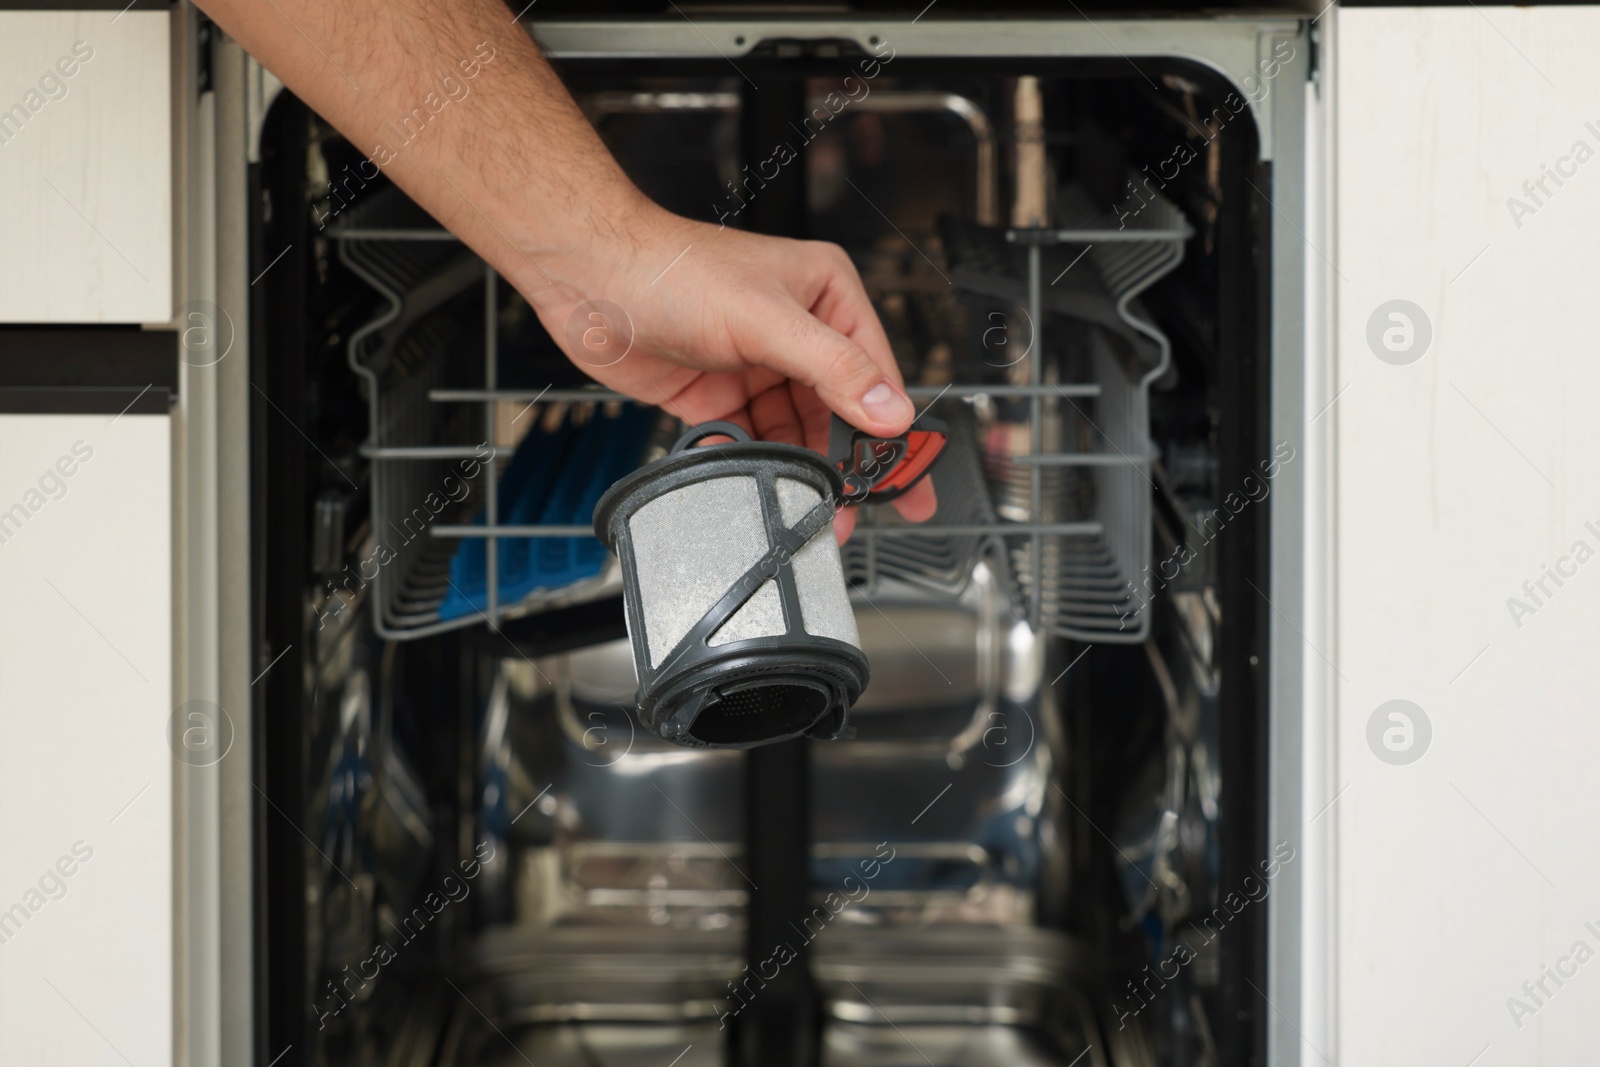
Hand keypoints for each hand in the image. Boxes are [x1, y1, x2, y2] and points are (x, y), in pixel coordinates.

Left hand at [518, 200, 937, 542]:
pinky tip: (749, 479)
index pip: (875, 371)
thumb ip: (833, 369)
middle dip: (845, 461)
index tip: (905, 475)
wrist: (589, 278)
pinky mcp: (718, 395)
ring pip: (793, 433)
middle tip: (861, 509)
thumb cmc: (672, 270)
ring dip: (797, 469)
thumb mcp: (766, 318)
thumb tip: (891, 410)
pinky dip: (749, 463)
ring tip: (806, 506)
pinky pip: (747, 441)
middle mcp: (797, 330)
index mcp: (826, 295)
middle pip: (838, 410)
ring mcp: (757, 365)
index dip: (890, 427)